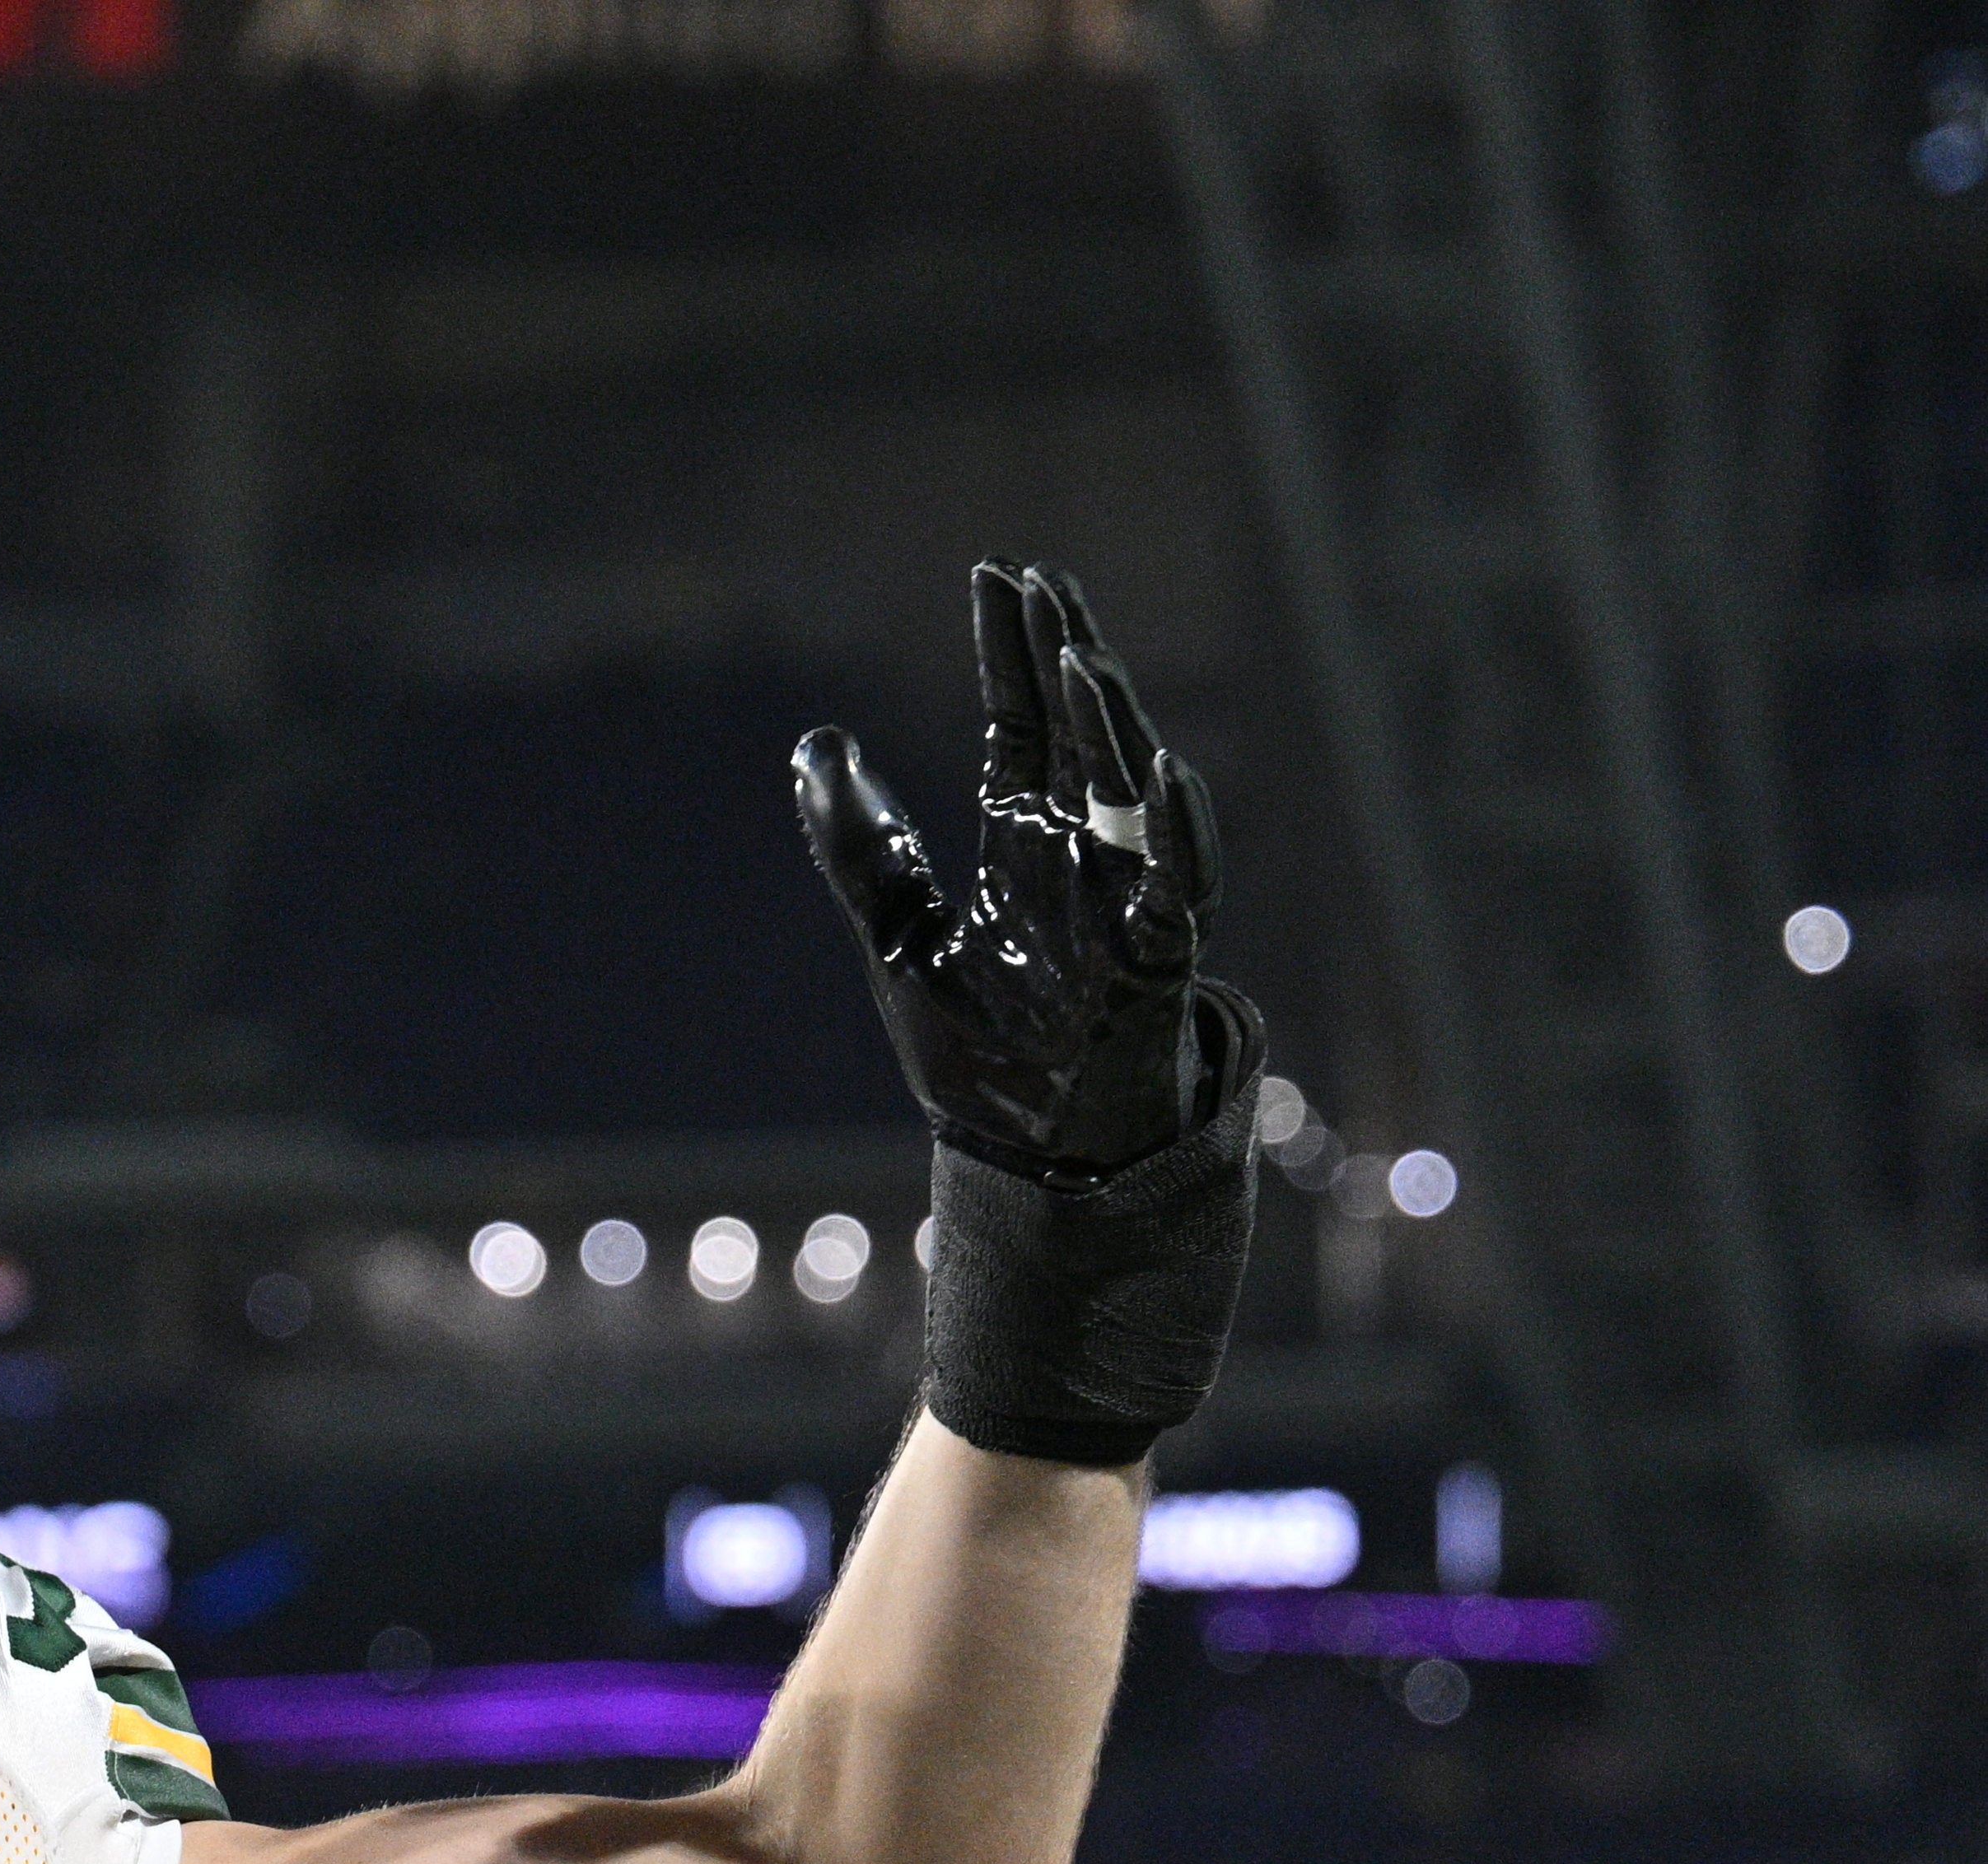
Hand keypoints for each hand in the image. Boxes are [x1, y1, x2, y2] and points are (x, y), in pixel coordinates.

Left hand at [792, 562, 1232, 1180]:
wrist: (1021, 1157)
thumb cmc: (974, 1052)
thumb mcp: (894, 936)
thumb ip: (861, 847)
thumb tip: (814, 744)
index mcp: (1022, 848)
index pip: (1019, 727)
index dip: (1009, 655)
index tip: (997, 575)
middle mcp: (1080, 862)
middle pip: (1078, 739)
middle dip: (1064, 661)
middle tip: (1042, 583)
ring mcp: (1124, 907)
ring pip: (1131, 794)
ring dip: (1111, 725)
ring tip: (1082, 655)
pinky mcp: (1157, 964)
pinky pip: (1180, 888)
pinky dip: (1177, 834)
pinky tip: (1161, 774)